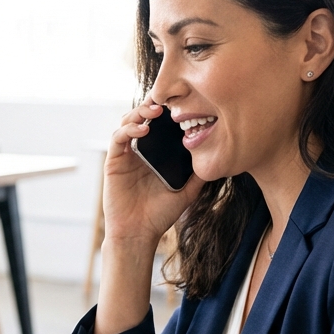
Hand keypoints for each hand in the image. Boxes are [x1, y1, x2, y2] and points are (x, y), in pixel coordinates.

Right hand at [104, 99, 204, 247]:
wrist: (139, 233)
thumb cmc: (160, 215)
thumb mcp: (188, 191)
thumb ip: (199, 173)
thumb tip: (219, 156)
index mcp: (155, 154)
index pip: (159, 124)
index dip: (167, 110)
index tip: (182, 100)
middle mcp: (139, 151)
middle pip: (142, 117)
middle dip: (153, 104)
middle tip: (168, 99)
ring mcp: (125, 155)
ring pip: (128, 122)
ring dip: (139, 112)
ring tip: (155, 110)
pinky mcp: (114, 162)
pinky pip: (118, 138)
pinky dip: (129, 129)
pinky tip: (143, 129)